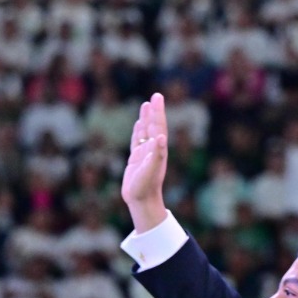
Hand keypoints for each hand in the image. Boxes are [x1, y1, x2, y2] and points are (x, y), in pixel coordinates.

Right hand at [120, 93, 169, 232]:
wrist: (141, 201)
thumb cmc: (146, 187)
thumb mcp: (151, 170)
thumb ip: (157, 154)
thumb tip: (161, 137)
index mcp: (158, 149)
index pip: (158, 127)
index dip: (158, 113)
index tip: (157, 98)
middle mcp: (153, 149)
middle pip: (154, 126)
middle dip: (154, 112)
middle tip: (155, 96)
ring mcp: (144, 154)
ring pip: (145, 132)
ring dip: (146, 119)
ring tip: (146, 105)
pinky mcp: (136, 159)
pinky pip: (137, 141)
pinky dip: (138, 131)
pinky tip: (138, 124)